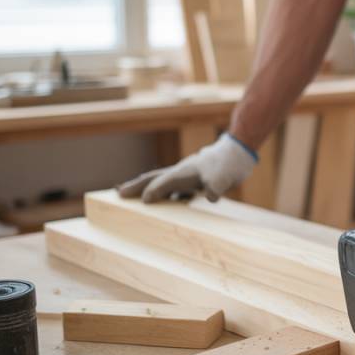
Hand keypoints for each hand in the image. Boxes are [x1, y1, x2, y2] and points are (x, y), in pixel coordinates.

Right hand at [117, 134, 256, 202]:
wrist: (236, 153)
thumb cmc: (228, 164)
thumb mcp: (225, 177)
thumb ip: (217, 187)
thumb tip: (211, 197)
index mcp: (185, 172)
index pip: (165, 182)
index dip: (155, 191)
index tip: (144, 201)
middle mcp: (180, 171)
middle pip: (153, 178)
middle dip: (136, 186)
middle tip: (118, 193)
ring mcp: (184, 174)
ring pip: (159, 180)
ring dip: (144, 187)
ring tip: (127, 193)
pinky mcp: (189, 178)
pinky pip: (169, 186)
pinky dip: (160, 192)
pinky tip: (157, 200)